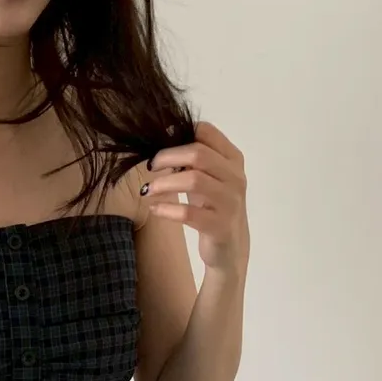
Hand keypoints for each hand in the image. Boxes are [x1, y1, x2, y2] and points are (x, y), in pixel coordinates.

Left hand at [142, 121, 248, 273]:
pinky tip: (154, 209)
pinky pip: (188, 213)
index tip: (160, 142)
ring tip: (147, 190)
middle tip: (150, 165)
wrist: (230, 248)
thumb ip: (194, 162)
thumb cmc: (214, 209)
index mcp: (233, 160)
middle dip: (168, 157)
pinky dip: (167, 209)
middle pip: (198, 154)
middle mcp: (235, 177)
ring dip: (164, 183)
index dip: (180, 132)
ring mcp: (229, 202)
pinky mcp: (219, 226)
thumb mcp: (209, 180)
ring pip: (193, 180)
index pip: (207, 132)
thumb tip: (164, 141)